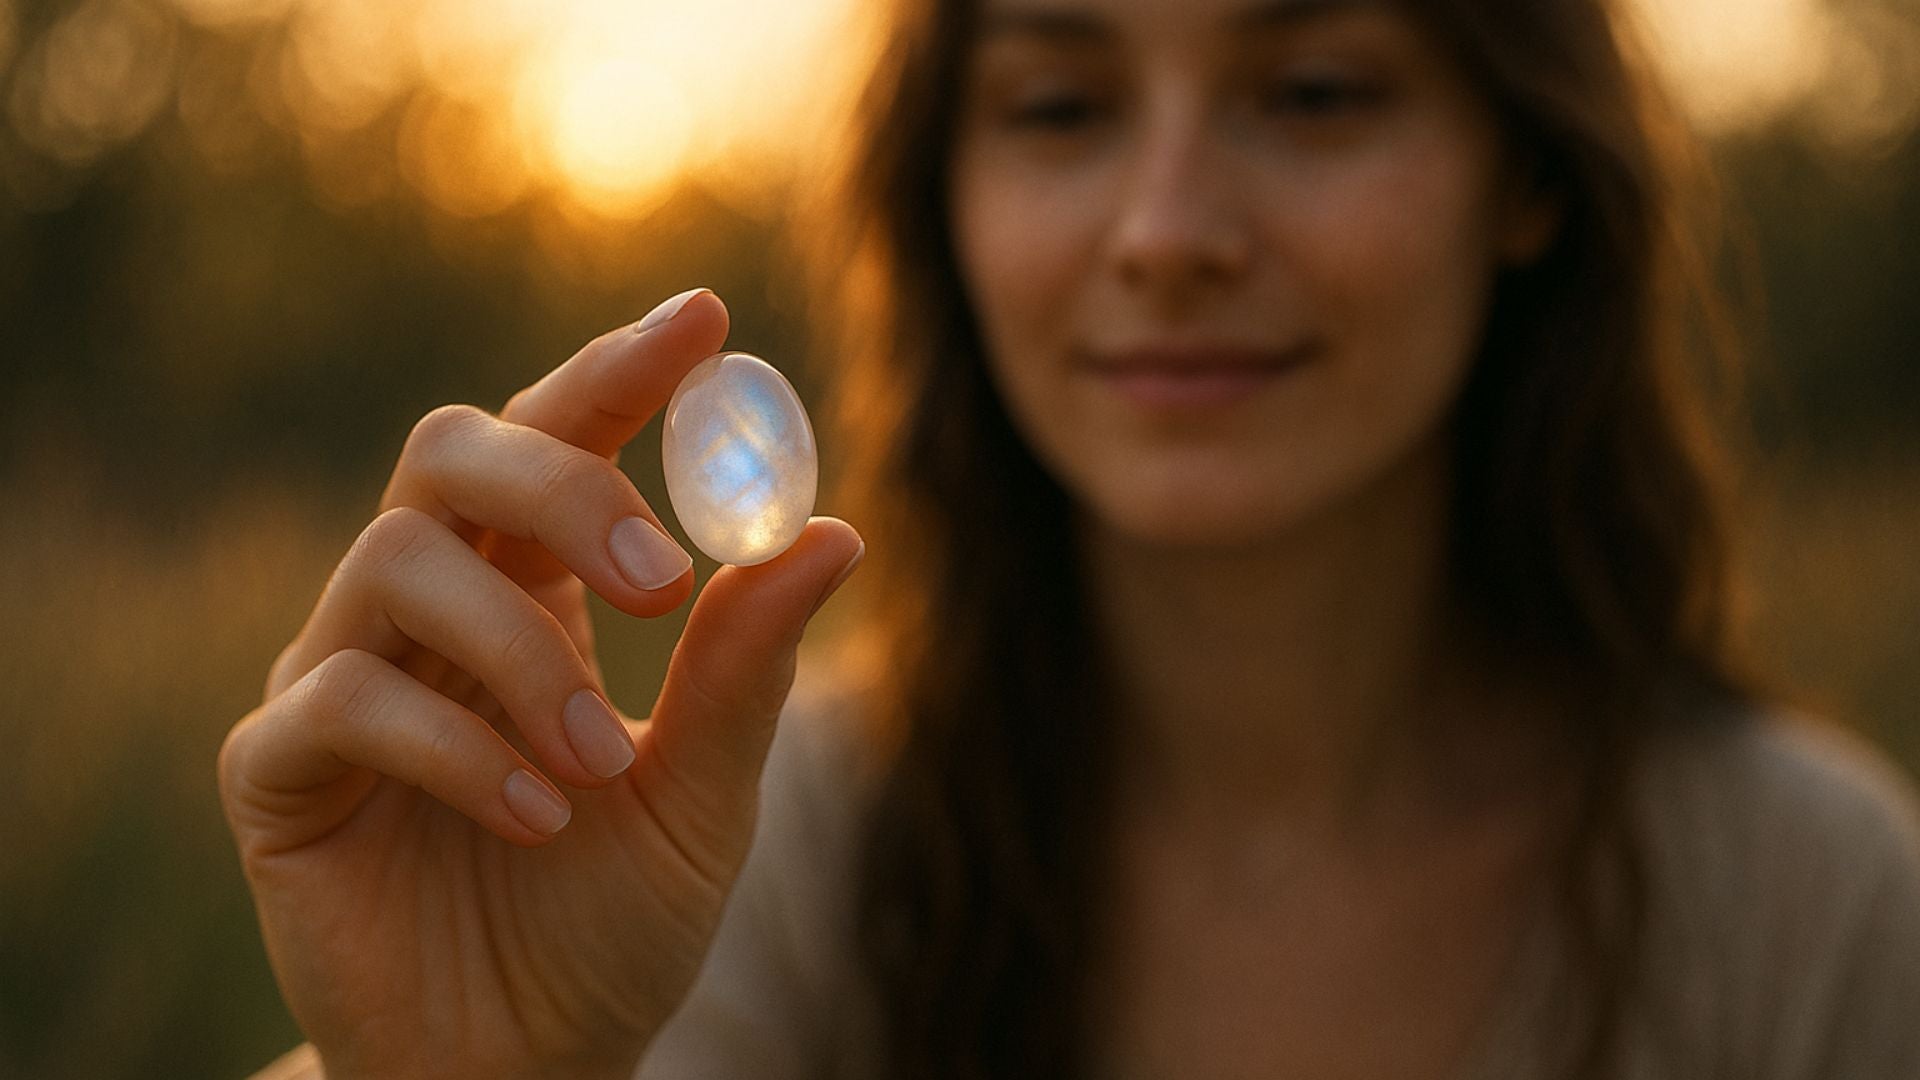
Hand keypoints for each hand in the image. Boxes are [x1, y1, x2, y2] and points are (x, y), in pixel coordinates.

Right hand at [217, 289, 863, 1079]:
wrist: (529, 1065)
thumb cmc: (615, 920)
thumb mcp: (704, 794)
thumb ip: (747, 668)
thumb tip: (831, 530)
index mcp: (536, 591)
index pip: (562, 436)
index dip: (622, 370)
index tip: (710, 321)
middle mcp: (431, 609)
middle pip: (451, 450)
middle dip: (558, 485)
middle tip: (661, 578)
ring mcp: (342, 677)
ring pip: (394, 562)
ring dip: (522, 654)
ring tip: (602, 761)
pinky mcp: (279, 773)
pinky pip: (340, 704)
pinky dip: (454, 747)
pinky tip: (538, 816)